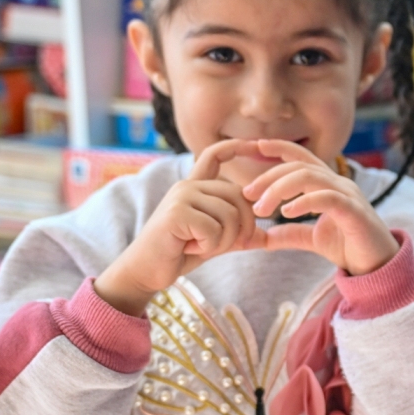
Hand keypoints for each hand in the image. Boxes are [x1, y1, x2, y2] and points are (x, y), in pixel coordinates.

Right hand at [95, 139, 263, 315]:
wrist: (146, 270)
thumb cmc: (179, 253)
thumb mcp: (215, 241)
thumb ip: (237, 234)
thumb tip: (267, 236)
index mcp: (196, 187)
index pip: (214, 155)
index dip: (236, 146)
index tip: (257, 144)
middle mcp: (188, 186)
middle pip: (239, 195)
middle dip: (245, 226)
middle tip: (235, 245)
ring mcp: (181, 197)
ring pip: (229, 215)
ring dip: (224, 241)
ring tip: (202, 246)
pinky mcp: (176, 213)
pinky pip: (214, 230)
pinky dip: (209, 246)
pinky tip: (188, 248)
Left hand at [241, 139, 398, 275]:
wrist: (378, 267)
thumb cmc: (349, 247)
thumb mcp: (312, 239)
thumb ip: (289, 234)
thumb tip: (261, 237)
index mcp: (328, 185)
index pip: (302, 158)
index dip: (279, 147)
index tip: (254, 145)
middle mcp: (339, 184)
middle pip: (299, 166)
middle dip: (269, 177)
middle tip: (247, 194)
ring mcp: (348, 196)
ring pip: (310, 177)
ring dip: (280, 189)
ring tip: (261, 208)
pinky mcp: (355, 213)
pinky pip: (328, 198)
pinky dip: (304, 201)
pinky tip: (286, 213)